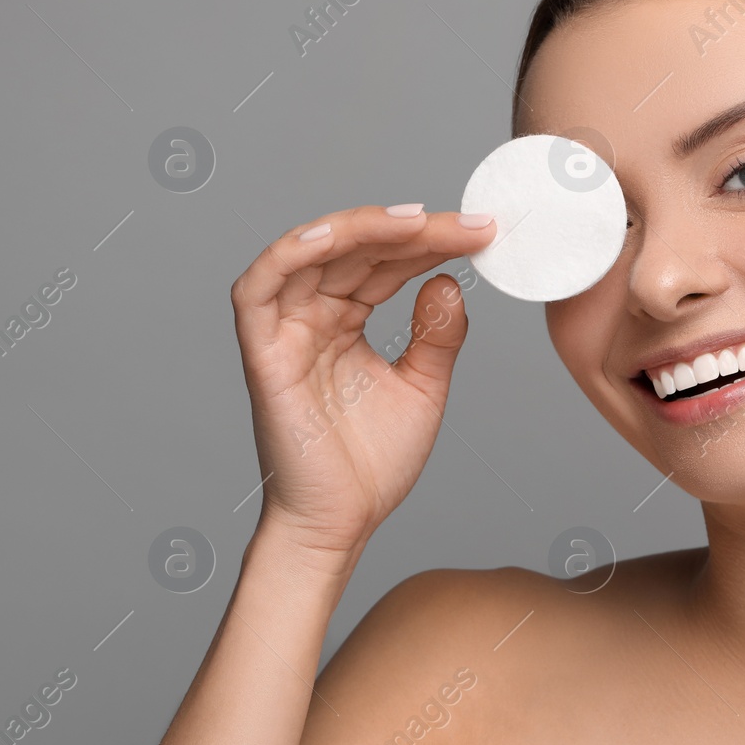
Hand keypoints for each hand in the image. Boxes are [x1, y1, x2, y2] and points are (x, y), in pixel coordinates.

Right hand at [230, 205, 495, 567]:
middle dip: (415, 232)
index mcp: (343, 320)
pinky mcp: (262, 356)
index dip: (432, 242)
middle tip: (470, 224)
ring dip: (361, 228)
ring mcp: (284, 332)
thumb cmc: (372, 463)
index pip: (385, 262)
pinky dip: (289, 255)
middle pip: (356, 250)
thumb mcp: (424, 386)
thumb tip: (449, 280)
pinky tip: (333, 236)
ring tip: (419, 221)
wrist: (342, 523)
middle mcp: (311, 317)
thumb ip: (437, 334)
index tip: (485, 232)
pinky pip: (259, 290)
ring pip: (309, 254)